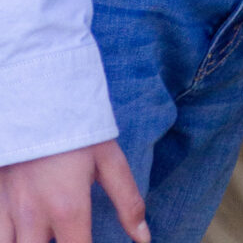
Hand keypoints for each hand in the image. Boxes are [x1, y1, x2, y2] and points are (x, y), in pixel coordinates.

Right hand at [0, 143, 148, 242]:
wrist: (37, 98)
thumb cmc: (77, 130)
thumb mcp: (109, 160)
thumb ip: (127, 201)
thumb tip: (144, 238)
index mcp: (68, 208)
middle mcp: (34, 217)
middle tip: (69, 238)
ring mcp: (9, 211)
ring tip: (48, 236)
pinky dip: (9, 238)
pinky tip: (24, 234)